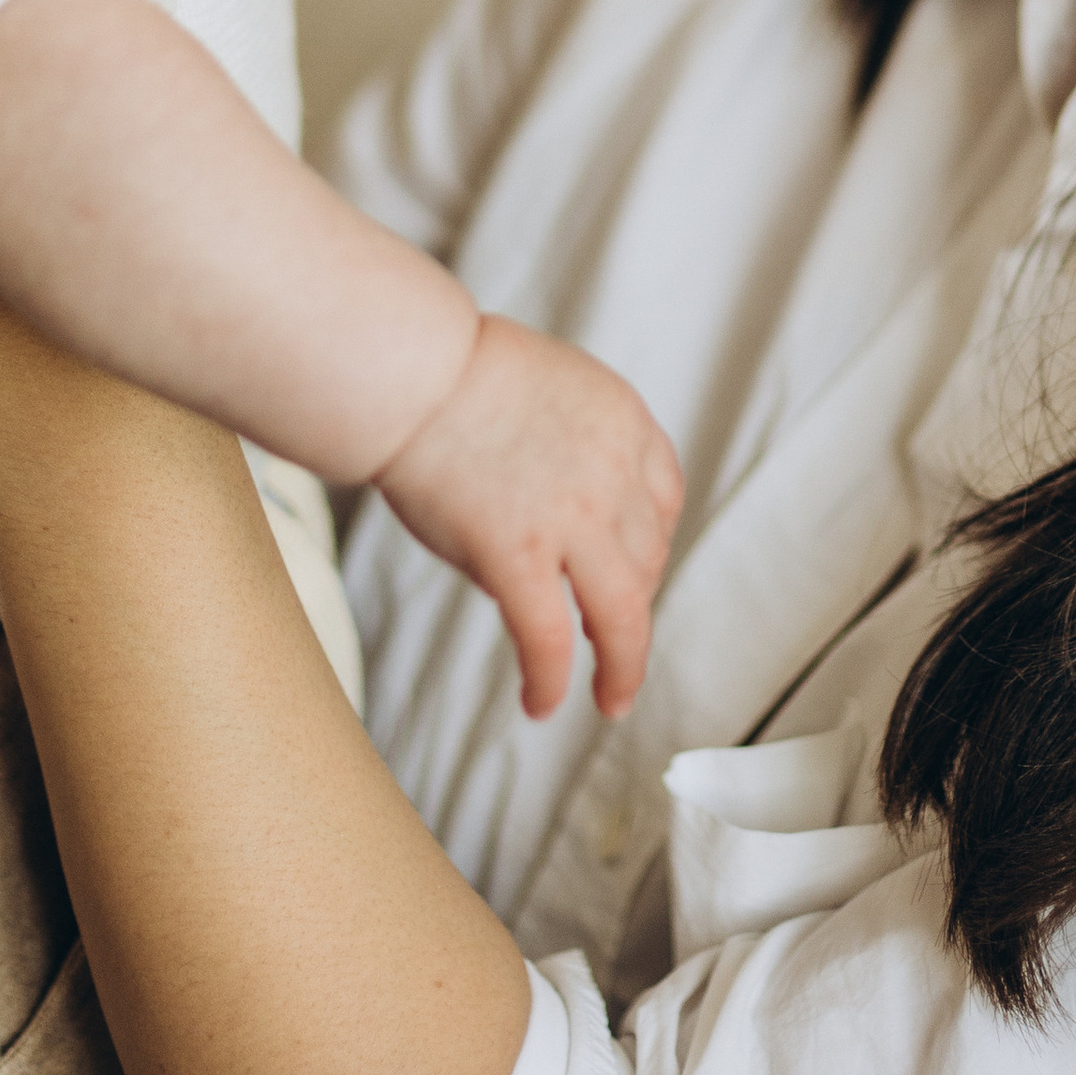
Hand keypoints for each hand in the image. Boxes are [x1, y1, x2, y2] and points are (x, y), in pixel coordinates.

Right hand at [374, 317, 683, 720]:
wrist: (410, 372)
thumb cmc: (456, 377)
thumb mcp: (555, 390)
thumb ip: (580, 448)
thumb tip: (572, 524)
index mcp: (625, 422)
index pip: (665, 503)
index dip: (653, 548)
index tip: (635, 573)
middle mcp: (613, 471)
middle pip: (648, 560)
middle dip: (632, 604)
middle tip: (613, 639)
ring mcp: (570, 515)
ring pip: (623, 613)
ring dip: (621, 662)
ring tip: (609, 694)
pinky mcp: (516, 553)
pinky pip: (549, 640)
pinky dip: (551, 681)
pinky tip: (541, 703)